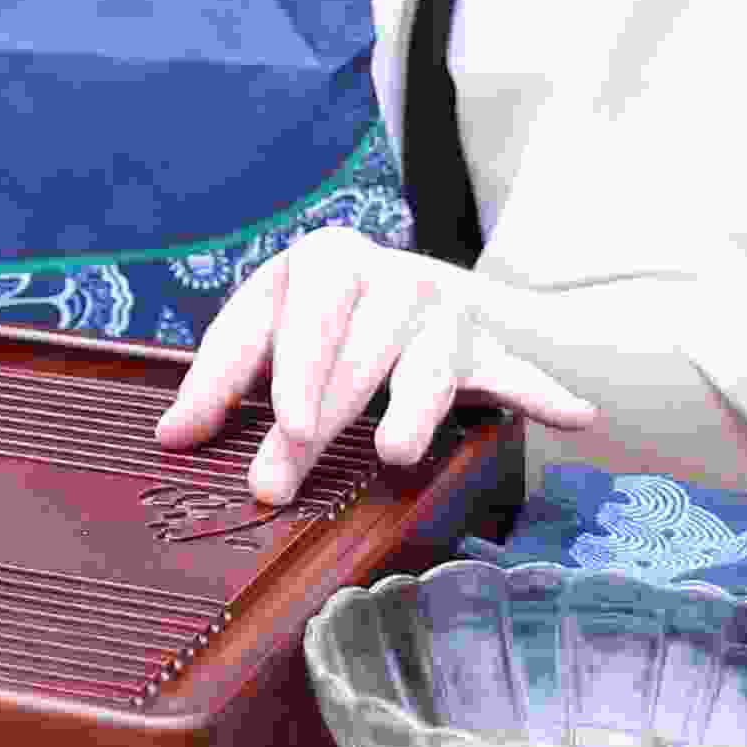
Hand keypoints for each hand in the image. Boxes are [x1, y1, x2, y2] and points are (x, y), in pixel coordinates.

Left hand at [155, 225, 596, 504]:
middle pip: (341, 356)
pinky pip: (516, 374)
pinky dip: (543, 394)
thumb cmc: (326, 321)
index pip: (283, 316)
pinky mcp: (488, 346)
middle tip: (278, 485)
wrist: (427, 295)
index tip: (275, 419)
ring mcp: (440, 310)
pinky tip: (577, 417)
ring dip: (410, 413)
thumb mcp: (270, 332)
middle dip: (308, 422)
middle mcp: (382, 275)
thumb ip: (220, 381)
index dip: (271, 368)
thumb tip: (168, 438)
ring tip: (395, 455)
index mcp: (316, 262)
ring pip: (419, 370)